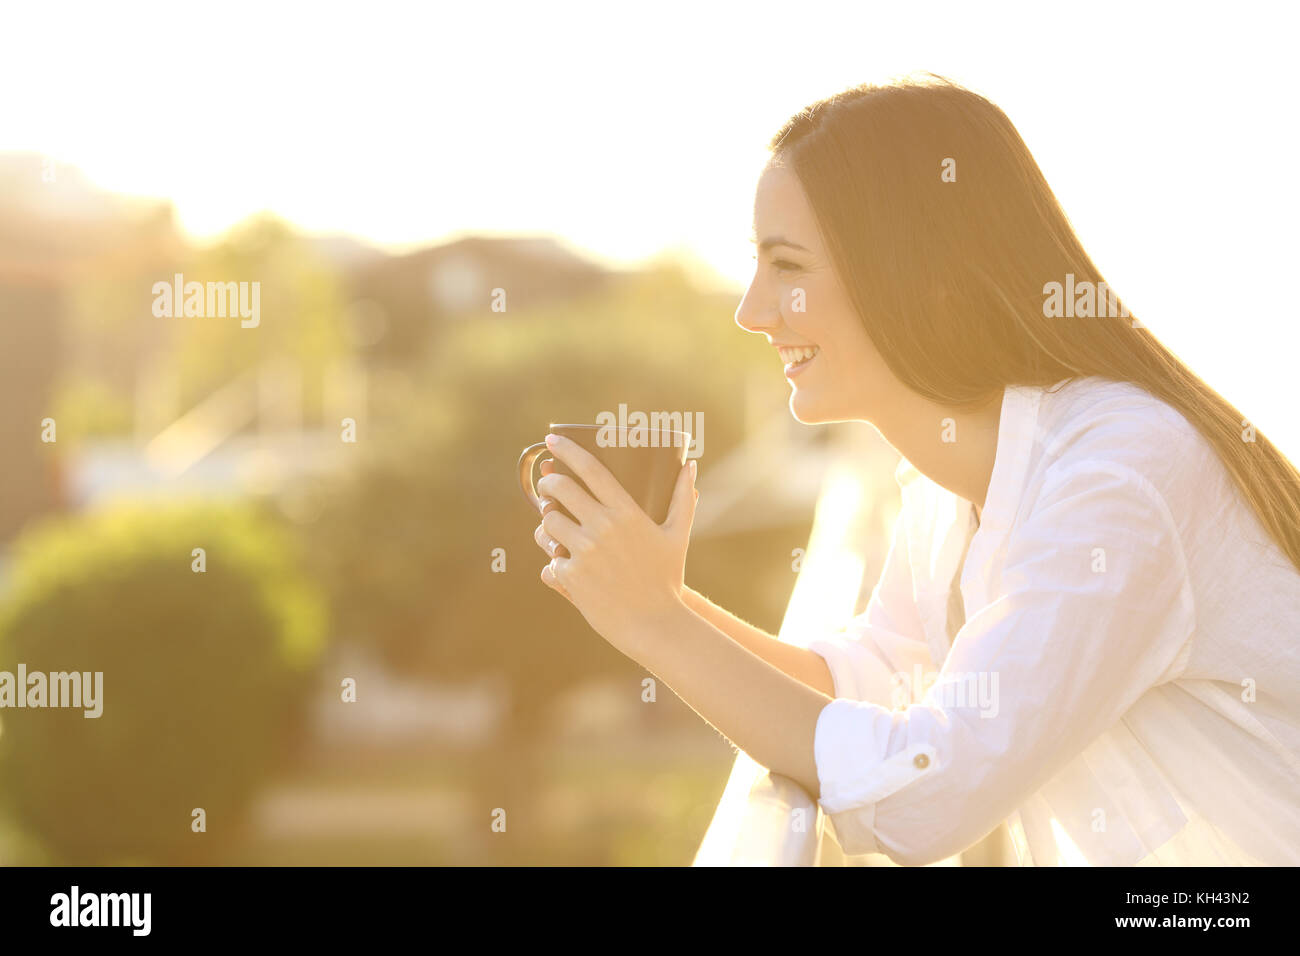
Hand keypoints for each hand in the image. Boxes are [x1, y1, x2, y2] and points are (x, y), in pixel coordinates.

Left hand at [532, 434, 697, 657]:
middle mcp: (602, 528)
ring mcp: (584, 552)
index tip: (551, 439)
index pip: (590, 469)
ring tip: (552, 525)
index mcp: (627, 513)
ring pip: (548, 523)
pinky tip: (562, 563)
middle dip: (548, 482)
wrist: (655, 625)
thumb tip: (691, 466)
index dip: (567, 450)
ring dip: (546, 522)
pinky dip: (554, 561)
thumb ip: (683, 498)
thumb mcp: (677, 536)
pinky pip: (549, 560)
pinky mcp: (571, 576)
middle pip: (561, 489)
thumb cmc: (667, 578)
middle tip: (547, 483)